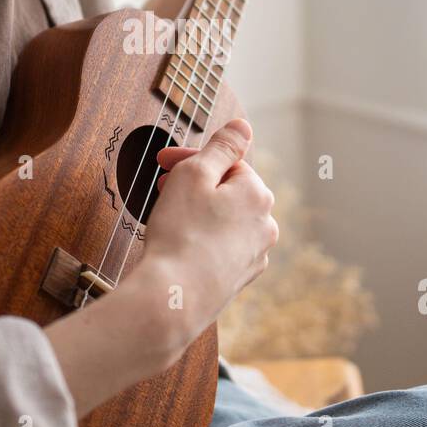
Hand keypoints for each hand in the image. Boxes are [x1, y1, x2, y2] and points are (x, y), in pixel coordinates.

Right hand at [44, 119, 275, 415]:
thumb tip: (244, 126)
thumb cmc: (179, 234)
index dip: (190, 159)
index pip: (226, 161)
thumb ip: (222, 146)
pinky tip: (180, 246)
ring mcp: (255, 255)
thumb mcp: (194, 175)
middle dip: (195, 184)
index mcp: (258, 194)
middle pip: (228, 190)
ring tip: (168, 218)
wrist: (173, 300)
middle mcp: (265, 224)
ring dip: (198, 212)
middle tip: (162, 187)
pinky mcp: (240, 279)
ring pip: (225, 219)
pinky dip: (202, 240)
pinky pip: (221, 247)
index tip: (162, 163)